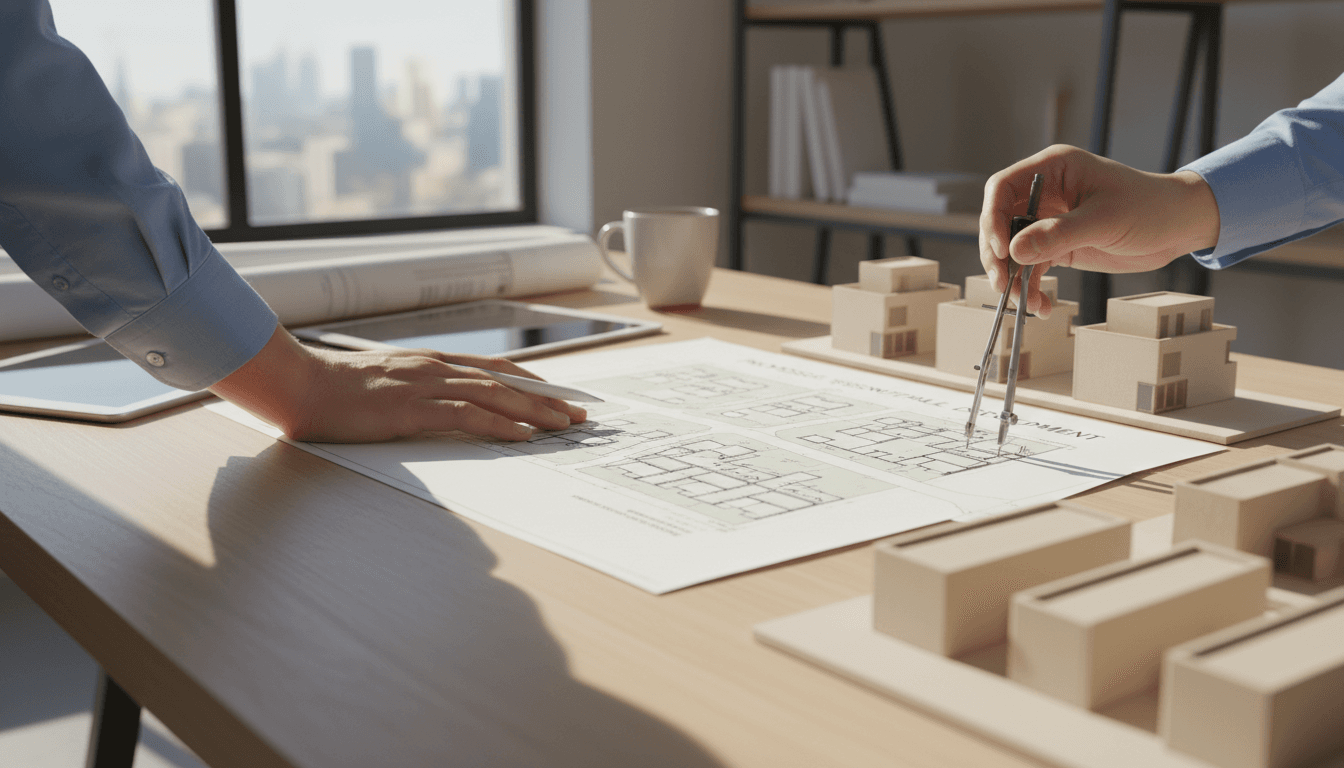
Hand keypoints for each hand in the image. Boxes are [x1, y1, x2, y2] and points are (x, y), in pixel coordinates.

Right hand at [210, 326, 587, 442]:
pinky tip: (523, 435)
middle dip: (546, 398)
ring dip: (534, 411)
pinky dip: (499, 424)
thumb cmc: (333, 391)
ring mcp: (424, 385)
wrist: (297, 384)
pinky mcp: (412, 407)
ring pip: (494, 395)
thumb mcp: (383, 388)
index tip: (559, 394)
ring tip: (565, 426)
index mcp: (429, 363)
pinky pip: (466, 415)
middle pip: (504, 380)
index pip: (492, 368)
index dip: (530, 381)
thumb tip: (436, 410)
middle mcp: (434, 368)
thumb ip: (413, 393)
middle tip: (579, 414)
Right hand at [979, 144, 1219, 318]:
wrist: (1179, 227)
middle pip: (1000, 222)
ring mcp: (1050, 220)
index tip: (999, 249)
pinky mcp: (1058, 245)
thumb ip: (1058, 235)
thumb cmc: (1149, 208)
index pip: (1002, 188)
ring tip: (1024, 303)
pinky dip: (1032, 287)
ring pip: (1013, 249)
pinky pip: (1032, 267)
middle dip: (998, 256)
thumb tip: (1013, 252)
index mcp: (1053, 170)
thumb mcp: (1104, 220)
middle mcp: (1045, 193)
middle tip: (1003, 284)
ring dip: (1013, 278)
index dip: (992, 218)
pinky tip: (1040, 306)